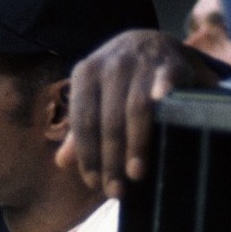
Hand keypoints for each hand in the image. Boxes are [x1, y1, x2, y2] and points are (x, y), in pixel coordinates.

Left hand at [55, 29, 218, 197]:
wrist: (152, 42)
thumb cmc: (118, 80)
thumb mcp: (95, 97)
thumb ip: (80, 129)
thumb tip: (62, 162)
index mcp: (85, 73)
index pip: (83, 121)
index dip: (88, 155)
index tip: (94, 183)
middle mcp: (110, 65)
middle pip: (108, 121)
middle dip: (110, 159)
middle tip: (116, 189)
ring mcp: (140, 62)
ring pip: (135, 109)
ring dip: (135, 144)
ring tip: (136, 174)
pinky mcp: (169, 63)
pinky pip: (164, 84)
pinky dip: (163, 98)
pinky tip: (165, 121)